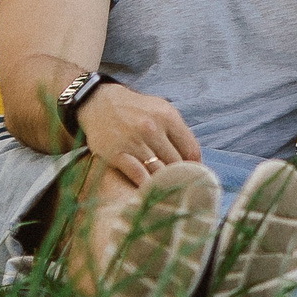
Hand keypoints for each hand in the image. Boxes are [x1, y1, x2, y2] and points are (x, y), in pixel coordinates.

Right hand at [75, 83, 201, 187]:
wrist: (100, 104)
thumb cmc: (137, 110)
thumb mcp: (162, 111)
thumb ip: (179, 132)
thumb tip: (196, 159)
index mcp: (167, 117)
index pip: (191, 149)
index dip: (196, 166)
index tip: (196, 176)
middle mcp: (152, 128)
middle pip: (175, 162)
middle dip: (180, 176)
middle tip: (183, 187)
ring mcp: (133, 142)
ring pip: (158, 170)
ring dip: (164, 182)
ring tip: (169, 192)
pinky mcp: (116, 153)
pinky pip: (137, 174)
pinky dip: (145, 184)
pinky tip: (150, 190)